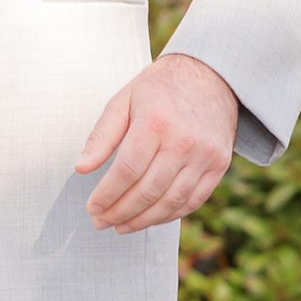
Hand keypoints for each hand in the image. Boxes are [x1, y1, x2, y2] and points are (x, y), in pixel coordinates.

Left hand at [75, 54, 238, 234]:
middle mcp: (183, 142)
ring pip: (170, 202)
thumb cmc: (159, 87)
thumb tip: (81, 169)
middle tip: (101, 221)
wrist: (211, 74)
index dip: (107, 195)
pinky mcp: (219, 165)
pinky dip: (169, 215)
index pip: (127, 171)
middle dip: (120, 212)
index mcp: (155, 123)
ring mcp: (205, 155)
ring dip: (142, 220)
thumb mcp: (124, 101)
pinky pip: (193, 201)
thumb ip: (102, 136)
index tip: (92, 207)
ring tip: (121, 226)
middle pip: (147, 191)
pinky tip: (149, 218)